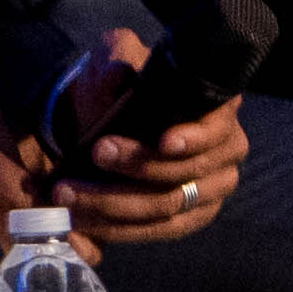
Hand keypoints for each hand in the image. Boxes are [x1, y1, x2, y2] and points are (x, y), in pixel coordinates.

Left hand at [44, 30, 246, 245]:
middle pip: (187, 174)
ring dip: (114, 204)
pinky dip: (117, 228)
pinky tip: (81, 220)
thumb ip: (117, 60)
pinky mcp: (187, 217)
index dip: (194, 139)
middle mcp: (224, 153)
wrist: (96, 117)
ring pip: (167, 207)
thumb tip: (120, 76)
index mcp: (216, 112)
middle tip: (94, 154)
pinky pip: (157, 231)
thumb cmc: (114, 86)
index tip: (162, 141)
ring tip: (68, 193)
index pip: (216, 131)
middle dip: (137, 168)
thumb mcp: (112, 60)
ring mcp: (210, 189)